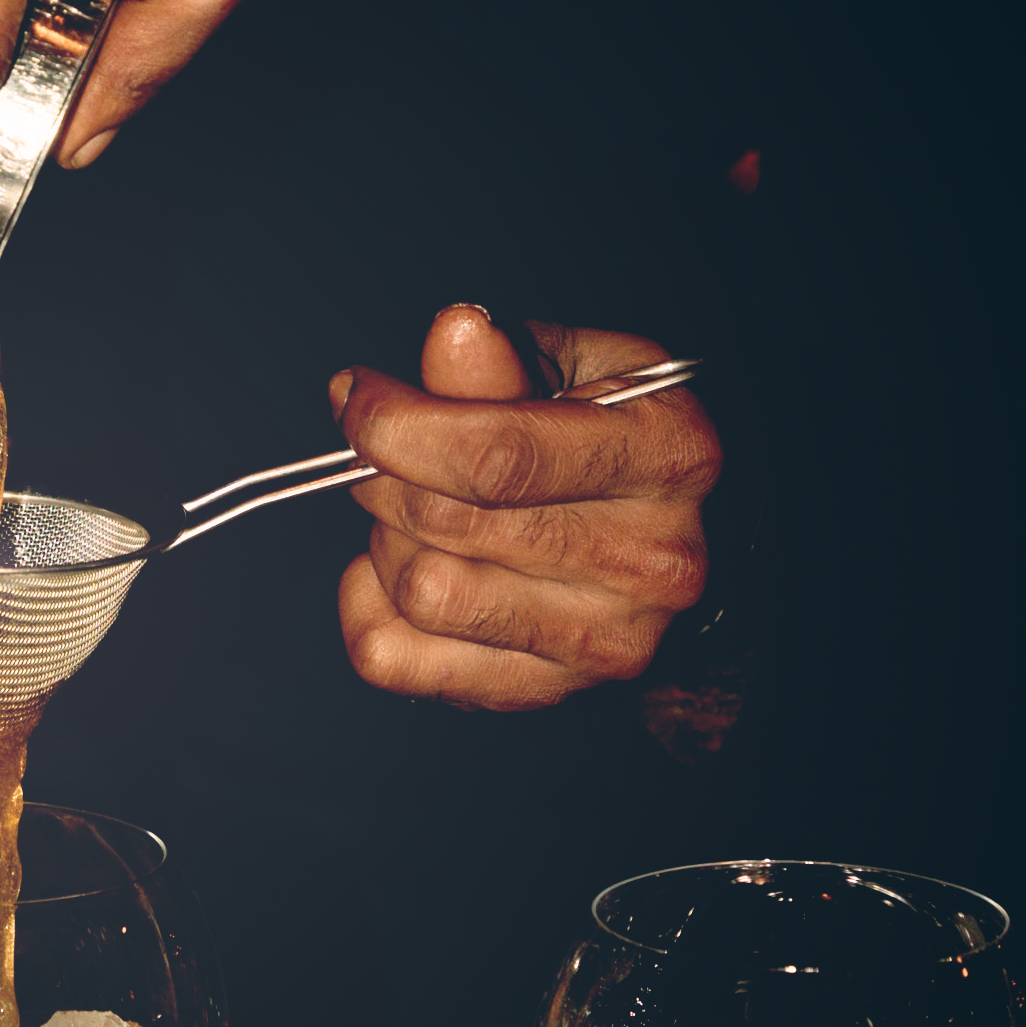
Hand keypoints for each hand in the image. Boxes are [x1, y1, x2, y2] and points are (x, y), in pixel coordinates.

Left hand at [334, 305, 718, 709]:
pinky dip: (367, 608)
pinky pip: (394, 658)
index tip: (355, 396)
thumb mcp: (580, 367)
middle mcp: (653, 561)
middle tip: (386, 451)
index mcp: (670, 458)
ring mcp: (603, 642)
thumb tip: (454, 333)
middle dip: (386, 475)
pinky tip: (397, 572)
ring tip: (413, 513)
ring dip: (386, 541)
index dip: (397, 425)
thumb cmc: (609, 438)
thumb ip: (508, 359)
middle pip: (449, 525)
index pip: (497, 457)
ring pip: (422, 592)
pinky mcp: (545, 693)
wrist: (663, 544)